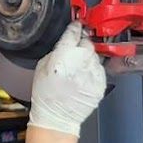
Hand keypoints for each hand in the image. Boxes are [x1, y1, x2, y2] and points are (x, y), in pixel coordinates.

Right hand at [29, 22, 106, 136]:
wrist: (56, 118)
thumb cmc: (46, 95)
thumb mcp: (42, 66)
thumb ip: (56, 50)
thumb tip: (67, 40)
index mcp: (62, 58)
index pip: (73, 33)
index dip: (74, 27)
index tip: (76, 25)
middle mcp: (79, 64)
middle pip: (87, 43)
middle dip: (81, 44)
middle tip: (74, 52)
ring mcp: (92, 75)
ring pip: (95, 55)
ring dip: (88, 58)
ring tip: (77, 68)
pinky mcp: (100, 85)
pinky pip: (100, 69)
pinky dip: (93, 70)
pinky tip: (83, 77)